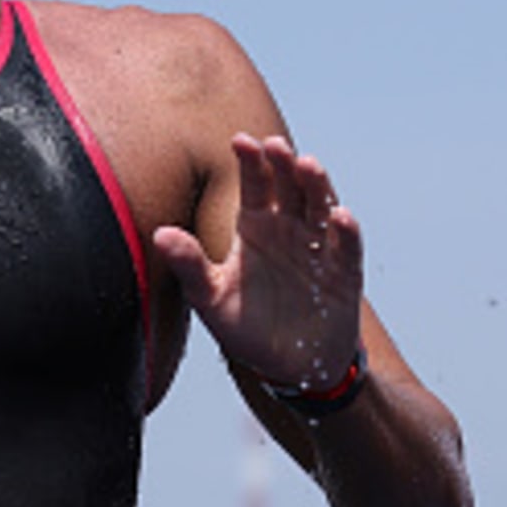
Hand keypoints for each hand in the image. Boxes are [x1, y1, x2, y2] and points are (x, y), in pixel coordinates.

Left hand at [151, 134, 364, 391]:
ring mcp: (319, 248)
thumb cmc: (245, 326)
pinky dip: (345, 232)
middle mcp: (289, 228)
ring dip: (316, 186)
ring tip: (308, 165)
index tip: (241, 140)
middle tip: (274, 145)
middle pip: (289, 187)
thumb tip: (159, 233)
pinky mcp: (345, 275)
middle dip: (283, 165)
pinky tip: (341, 217)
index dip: (250, 162)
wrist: (289, 366)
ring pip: (320, 207)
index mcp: (255, 226)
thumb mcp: (210, 298)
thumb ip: (189, 266)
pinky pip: (346, 249)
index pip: (254, 185)